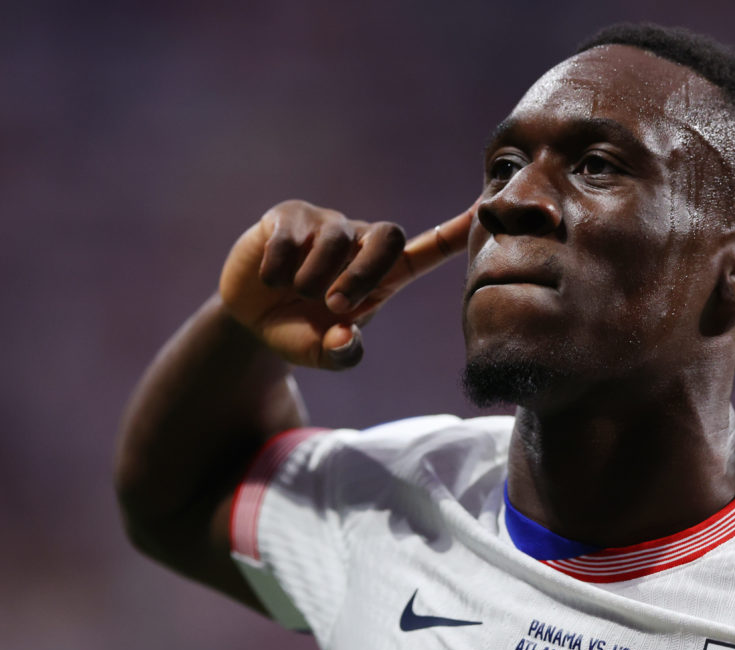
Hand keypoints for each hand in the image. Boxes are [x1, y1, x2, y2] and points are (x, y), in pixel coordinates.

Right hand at [219, 200, 474, 368]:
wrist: (249, 319)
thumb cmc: (299, 331)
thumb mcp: (321, 354)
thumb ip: (341, 354)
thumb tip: (346, 336)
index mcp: (382, 273)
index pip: (428, 248)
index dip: (456, 232)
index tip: (485, 210)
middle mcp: (359, 241)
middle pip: (387, 236)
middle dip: (363, 274)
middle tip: (335, 306)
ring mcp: (325, 224)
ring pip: (334, 241)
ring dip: (311, 279)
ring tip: (296, 294)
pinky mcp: (289, 217)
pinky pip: (290, 238)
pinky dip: (278, 270)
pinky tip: (270, 278)